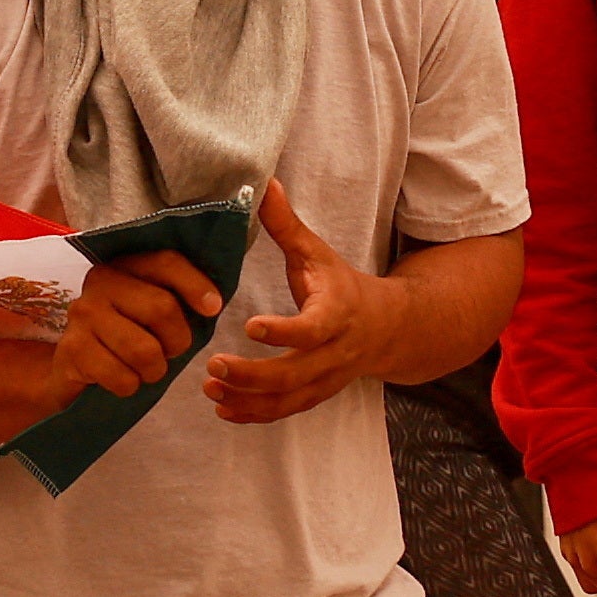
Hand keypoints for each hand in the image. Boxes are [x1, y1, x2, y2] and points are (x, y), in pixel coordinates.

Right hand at [43, 249, 222, 403]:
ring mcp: (83, 314)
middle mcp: (100, 281)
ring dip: (155, 370)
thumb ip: (177, 299)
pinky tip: (121, 378)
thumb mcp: (150, 310)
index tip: (213, 309)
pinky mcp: (73, 349)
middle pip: (161, 308)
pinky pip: (122, 377)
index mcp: (125, 265)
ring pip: (144, 350)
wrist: (73, 367)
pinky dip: (130, 386)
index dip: (195, 285)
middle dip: (177, 341)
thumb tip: (213, 303)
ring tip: (147, 369)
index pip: (166, 263)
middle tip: (171, 352)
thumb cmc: (125, 336)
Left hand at [206, 181, 392, 422]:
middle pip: (295, 373)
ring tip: (210, 389)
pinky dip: (255, 414)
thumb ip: (286, 224)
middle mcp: (335, 351)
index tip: (250, 326)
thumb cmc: (341, 285)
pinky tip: (223, 408)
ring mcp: (327, 378)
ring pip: (288, 398)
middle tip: (213, 364)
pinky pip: (286, 411)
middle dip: (252, 374)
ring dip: (248, 399)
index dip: (285, 331)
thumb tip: (263, 182)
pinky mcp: (316, 394)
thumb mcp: (317, 252)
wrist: (387, 328)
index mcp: (337, 312)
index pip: (313, 328)